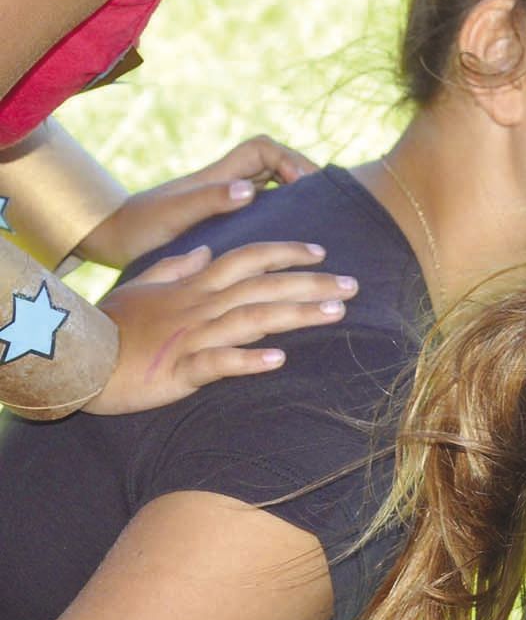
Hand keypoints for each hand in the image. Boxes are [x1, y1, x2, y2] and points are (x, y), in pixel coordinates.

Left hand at [78, 136, 317, 268]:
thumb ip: (210, 200)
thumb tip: (251, 189)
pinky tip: (287, 238)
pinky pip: (260, 207)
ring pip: (269, 186)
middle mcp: (224, 184)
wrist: (110, 240)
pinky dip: (279, 213)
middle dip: (300, 175)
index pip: (263, 149)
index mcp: (218, 177)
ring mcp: (223, 201)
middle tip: (322, 204)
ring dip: (292, 195)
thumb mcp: (173, 215)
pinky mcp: (221, 220)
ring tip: (314, 220)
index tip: (303, 186)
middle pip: (274, 164)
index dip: (289, 159)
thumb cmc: (138, 228)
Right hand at [83, 241, 352, 414]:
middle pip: (264, 286)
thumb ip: (176, 266)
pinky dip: (248, 360)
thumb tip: (205, 249)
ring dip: (296, 315)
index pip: (248, 258)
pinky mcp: (177, 370)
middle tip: (355, 284)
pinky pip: (216, 364)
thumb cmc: (110, 325)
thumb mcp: (141, 286)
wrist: (75, 359)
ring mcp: (191, 337)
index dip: (286, 251)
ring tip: (337, 314)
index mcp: (193, 285)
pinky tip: (279, 360)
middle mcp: (199, 305)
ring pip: (252, 319)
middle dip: (312, 283)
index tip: (322, 250)